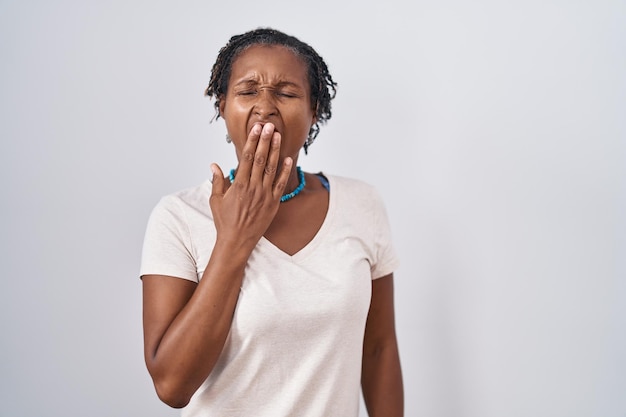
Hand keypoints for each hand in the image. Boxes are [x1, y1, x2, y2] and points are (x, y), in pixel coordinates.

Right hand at [209, 123, 291, 250]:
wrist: (237, 241)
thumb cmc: (225, 221)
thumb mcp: (216, 200)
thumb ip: (217, 181)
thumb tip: (214, 164)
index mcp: (239, 185)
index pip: (246, 158)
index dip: (252, 141)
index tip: (255, 129)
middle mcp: (253, 188)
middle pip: (260, 159)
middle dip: (265, 141)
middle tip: (269, 125)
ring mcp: (265, 195)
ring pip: (271, 168)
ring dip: (275, 151)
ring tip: (278, 135)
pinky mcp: (273, 203)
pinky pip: (281, 184)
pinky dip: (285, 171)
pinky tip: (288, 159)